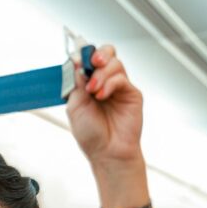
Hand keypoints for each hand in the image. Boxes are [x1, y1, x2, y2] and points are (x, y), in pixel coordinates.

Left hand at [65, 45, 143, 167]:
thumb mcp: (75, 106)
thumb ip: (76, 84)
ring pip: (114, 63)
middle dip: (98, 54)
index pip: (89, 61)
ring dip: (101, 73)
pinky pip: (121, 78)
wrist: (107, 152)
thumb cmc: (91, 134)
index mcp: (88, 84)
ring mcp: (118, 87)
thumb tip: (77, 63)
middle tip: (92, 63)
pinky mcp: (131, 93)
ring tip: (93, 90)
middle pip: (106, 54)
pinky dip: (110, 83)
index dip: (83, 56)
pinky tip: (102, 95)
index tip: (76, 59)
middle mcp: (104, 83)